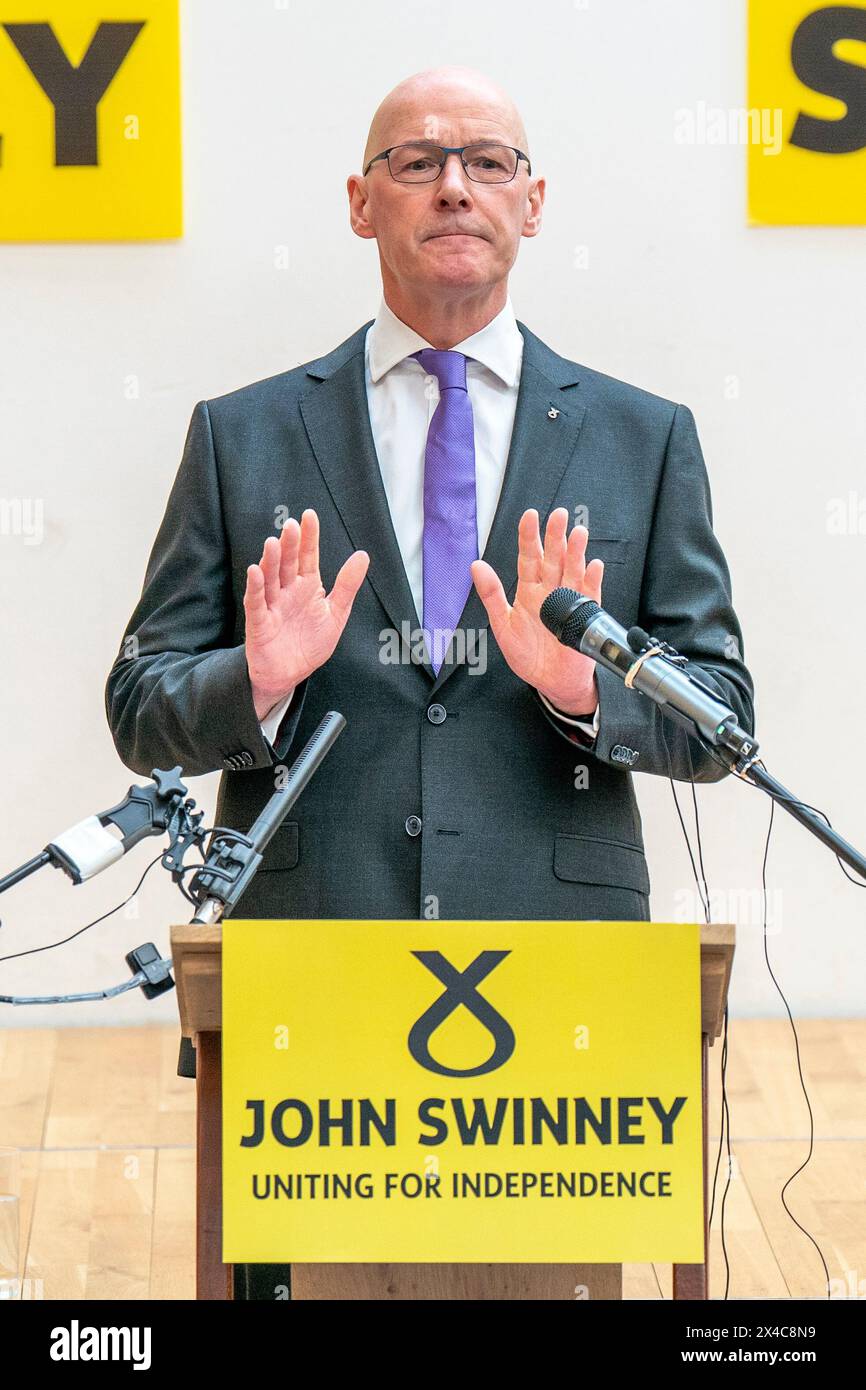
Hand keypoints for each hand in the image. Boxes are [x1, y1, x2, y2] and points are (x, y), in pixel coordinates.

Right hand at [244, 508, 368, 718]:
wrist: (290, 674)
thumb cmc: (310, 643)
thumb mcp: (336, 614)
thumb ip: (347, 586)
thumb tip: (363, 555)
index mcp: (307, 587)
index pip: (308, 557)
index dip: (309, 538)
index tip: (309, 516)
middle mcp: (288, 591)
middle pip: (287, 563)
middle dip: (289, 545)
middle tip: (291, 525)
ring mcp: (272, 605)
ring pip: (270, 578)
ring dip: (271, 560)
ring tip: (273, 542)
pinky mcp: (259, 622)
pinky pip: (256, 602)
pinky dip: (256, 587)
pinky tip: (255, 570)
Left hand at [471, 507, 602, 714]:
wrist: (551, 682)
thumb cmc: (526, 655)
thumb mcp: (502, 624)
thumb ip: (490, 595)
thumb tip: (476, 566)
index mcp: (528, 590)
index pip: (528, 557)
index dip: (529, 536)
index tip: (530, 516)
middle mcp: (550, 590)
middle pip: (554, 557)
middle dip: (556, 536)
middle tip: (558, 514)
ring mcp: (570, 600)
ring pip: (574, 569)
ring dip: (577, 552)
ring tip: (578, 532)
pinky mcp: (585, 614)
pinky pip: (590, 593)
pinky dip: (592, 579)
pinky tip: (593, 565)